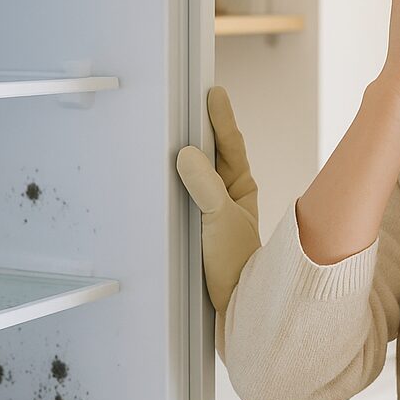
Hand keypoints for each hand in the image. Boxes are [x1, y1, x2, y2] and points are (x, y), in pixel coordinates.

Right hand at [176, 86, 260, 314]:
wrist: (234, 307)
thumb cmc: (237, 265)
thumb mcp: (221, 219)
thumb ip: (204, 185)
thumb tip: (188, 154)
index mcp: (242, 188)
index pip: (230, 144)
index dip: (221, 117)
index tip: (213, 92)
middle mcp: (227, 196)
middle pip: (210, 154)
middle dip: (199, 129)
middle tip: (184, 100)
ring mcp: (210, 211)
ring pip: (194, 174)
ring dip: (183, 154)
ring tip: (169, 128)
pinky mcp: (193, 227)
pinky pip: (181, 196)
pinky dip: (171, 181)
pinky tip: (158, 172)